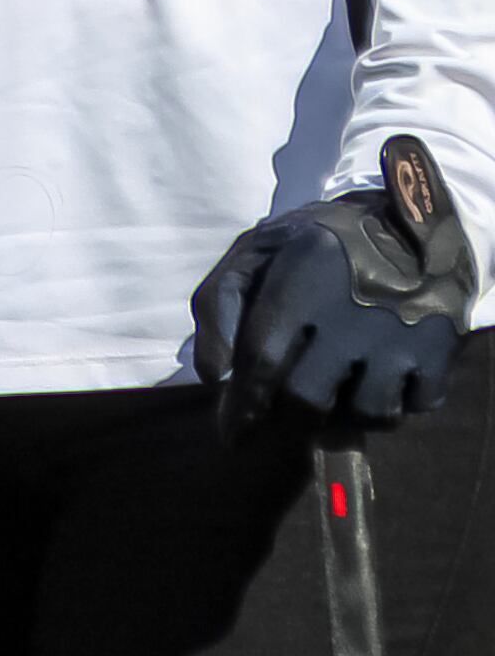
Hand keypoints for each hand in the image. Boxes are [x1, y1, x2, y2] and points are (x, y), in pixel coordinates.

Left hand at [197, 135, 476, 436]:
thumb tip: (215, 379)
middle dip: (289, 412)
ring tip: (338, 386)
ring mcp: (401, 334)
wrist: (402, 220)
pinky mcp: (440, 349)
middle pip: (310, 397)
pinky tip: (380, 376)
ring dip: (346, 412)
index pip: (262, 360)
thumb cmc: (314, 242)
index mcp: (299, 280)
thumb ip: (218, 307)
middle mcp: (352, 312)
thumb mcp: (253, 254)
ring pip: (367, 413)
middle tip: (287, 408)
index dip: (241, 406)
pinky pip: (416, 406)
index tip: (231, 435)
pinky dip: (397, 403)